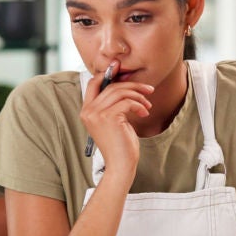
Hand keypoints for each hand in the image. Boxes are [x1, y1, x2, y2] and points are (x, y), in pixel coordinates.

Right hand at [80, 68, 152, 182]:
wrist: (120, 164)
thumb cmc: (120, 144)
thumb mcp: (113, 121)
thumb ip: (112, 104)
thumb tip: (124, 84)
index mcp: (86, 110)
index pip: (93, 82)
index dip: (107, 74)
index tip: (123, 71)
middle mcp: (88, 111)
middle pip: (111, 86)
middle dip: (133, 85)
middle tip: (149, 90)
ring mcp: (96, 114)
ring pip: (120, 92)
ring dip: (139, 96)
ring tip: (147, 106)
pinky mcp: (108, 117)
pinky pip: (127, 102)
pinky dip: (139, 105)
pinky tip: (144, 113)